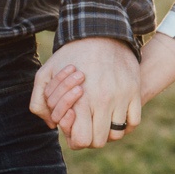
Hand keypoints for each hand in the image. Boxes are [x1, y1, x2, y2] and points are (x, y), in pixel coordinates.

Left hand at [38, 33, 174, 134]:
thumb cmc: (70, 55)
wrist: (99, 32)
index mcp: (81, 100)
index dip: (75, 138)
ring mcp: (121, 97)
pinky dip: (125, 124)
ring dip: (108, 131)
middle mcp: (103, 101)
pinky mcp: (134, 91)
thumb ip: (40, 103)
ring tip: (99, 119)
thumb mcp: (46, 74)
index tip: (74, 126)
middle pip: (99, 141)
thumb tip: (51, 125)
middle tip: (86, 124)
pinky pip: (133, 122)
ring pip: (117, 134)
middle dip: (91, 137)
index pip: (81, 140)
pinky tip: (114, 114)